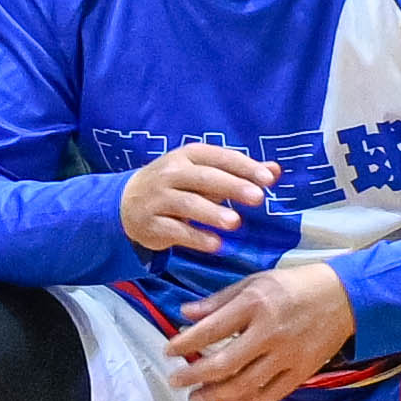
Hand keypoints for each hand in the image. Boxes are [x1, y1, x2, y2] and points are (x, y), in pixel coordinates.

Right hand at [112, 133, 278, 257]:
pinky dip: (195, 238)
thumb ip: (241, 172)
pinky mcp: (149, 223)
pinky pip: (174, 230)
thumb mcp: (205, 172)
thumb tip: (276, 171)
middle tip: (258, 198)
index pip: (220, 158)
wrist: (124, 203)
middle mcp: (170, 174)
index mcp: (188, 156)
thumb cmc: (178, 184)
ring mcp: (156, 198)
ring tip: (236, 223)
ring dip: (212, 214)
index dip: (244, 167)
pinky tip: (215, 244)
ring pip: (187, 204)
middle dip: (232, 187)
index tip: (269, 179)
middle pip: (204, 178)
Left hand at [162, 253, 364, 400]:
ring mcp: (288, 354)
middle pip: (224, 363)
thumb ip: (220, 300)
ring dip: (216, 395)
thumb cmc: (298, 285)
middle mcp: (270, 332)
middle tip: (176, 381)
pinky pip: (272, 393)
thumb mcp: (257, 281)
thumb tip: (186, 314)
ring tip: (197, 398)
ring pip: (245, 384)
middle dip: (194, 375)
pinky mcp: (303, 369)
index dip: (185, 344)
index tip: (169, 351)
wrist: (349, 296)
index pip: (211, 330)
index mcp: (256, 304)